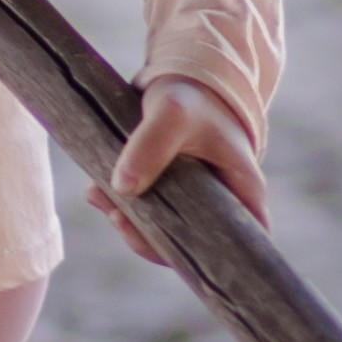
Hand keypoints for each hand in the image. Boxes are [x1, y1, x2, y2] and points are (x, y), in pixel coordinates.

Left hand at [97, 74, 266, 253]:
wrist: (175, 82)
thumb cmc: (190, 97)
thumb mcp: (174, 113)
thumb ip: (152, 144)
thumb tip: (124, 190)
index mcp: (244, 190)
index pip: (246, 242)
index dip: (215, 259)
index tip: (167, 247)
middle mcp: (222, 205)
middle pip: (193, 246)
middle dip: (150, 240)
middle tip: (118, 217)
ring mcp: (194, 204)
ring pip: (163, 232)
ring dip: (128, 222)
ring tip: (98, 196)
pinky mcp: (167, 195)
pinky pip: (145, 214)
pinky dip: (120, 206)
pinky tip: (95, 191)